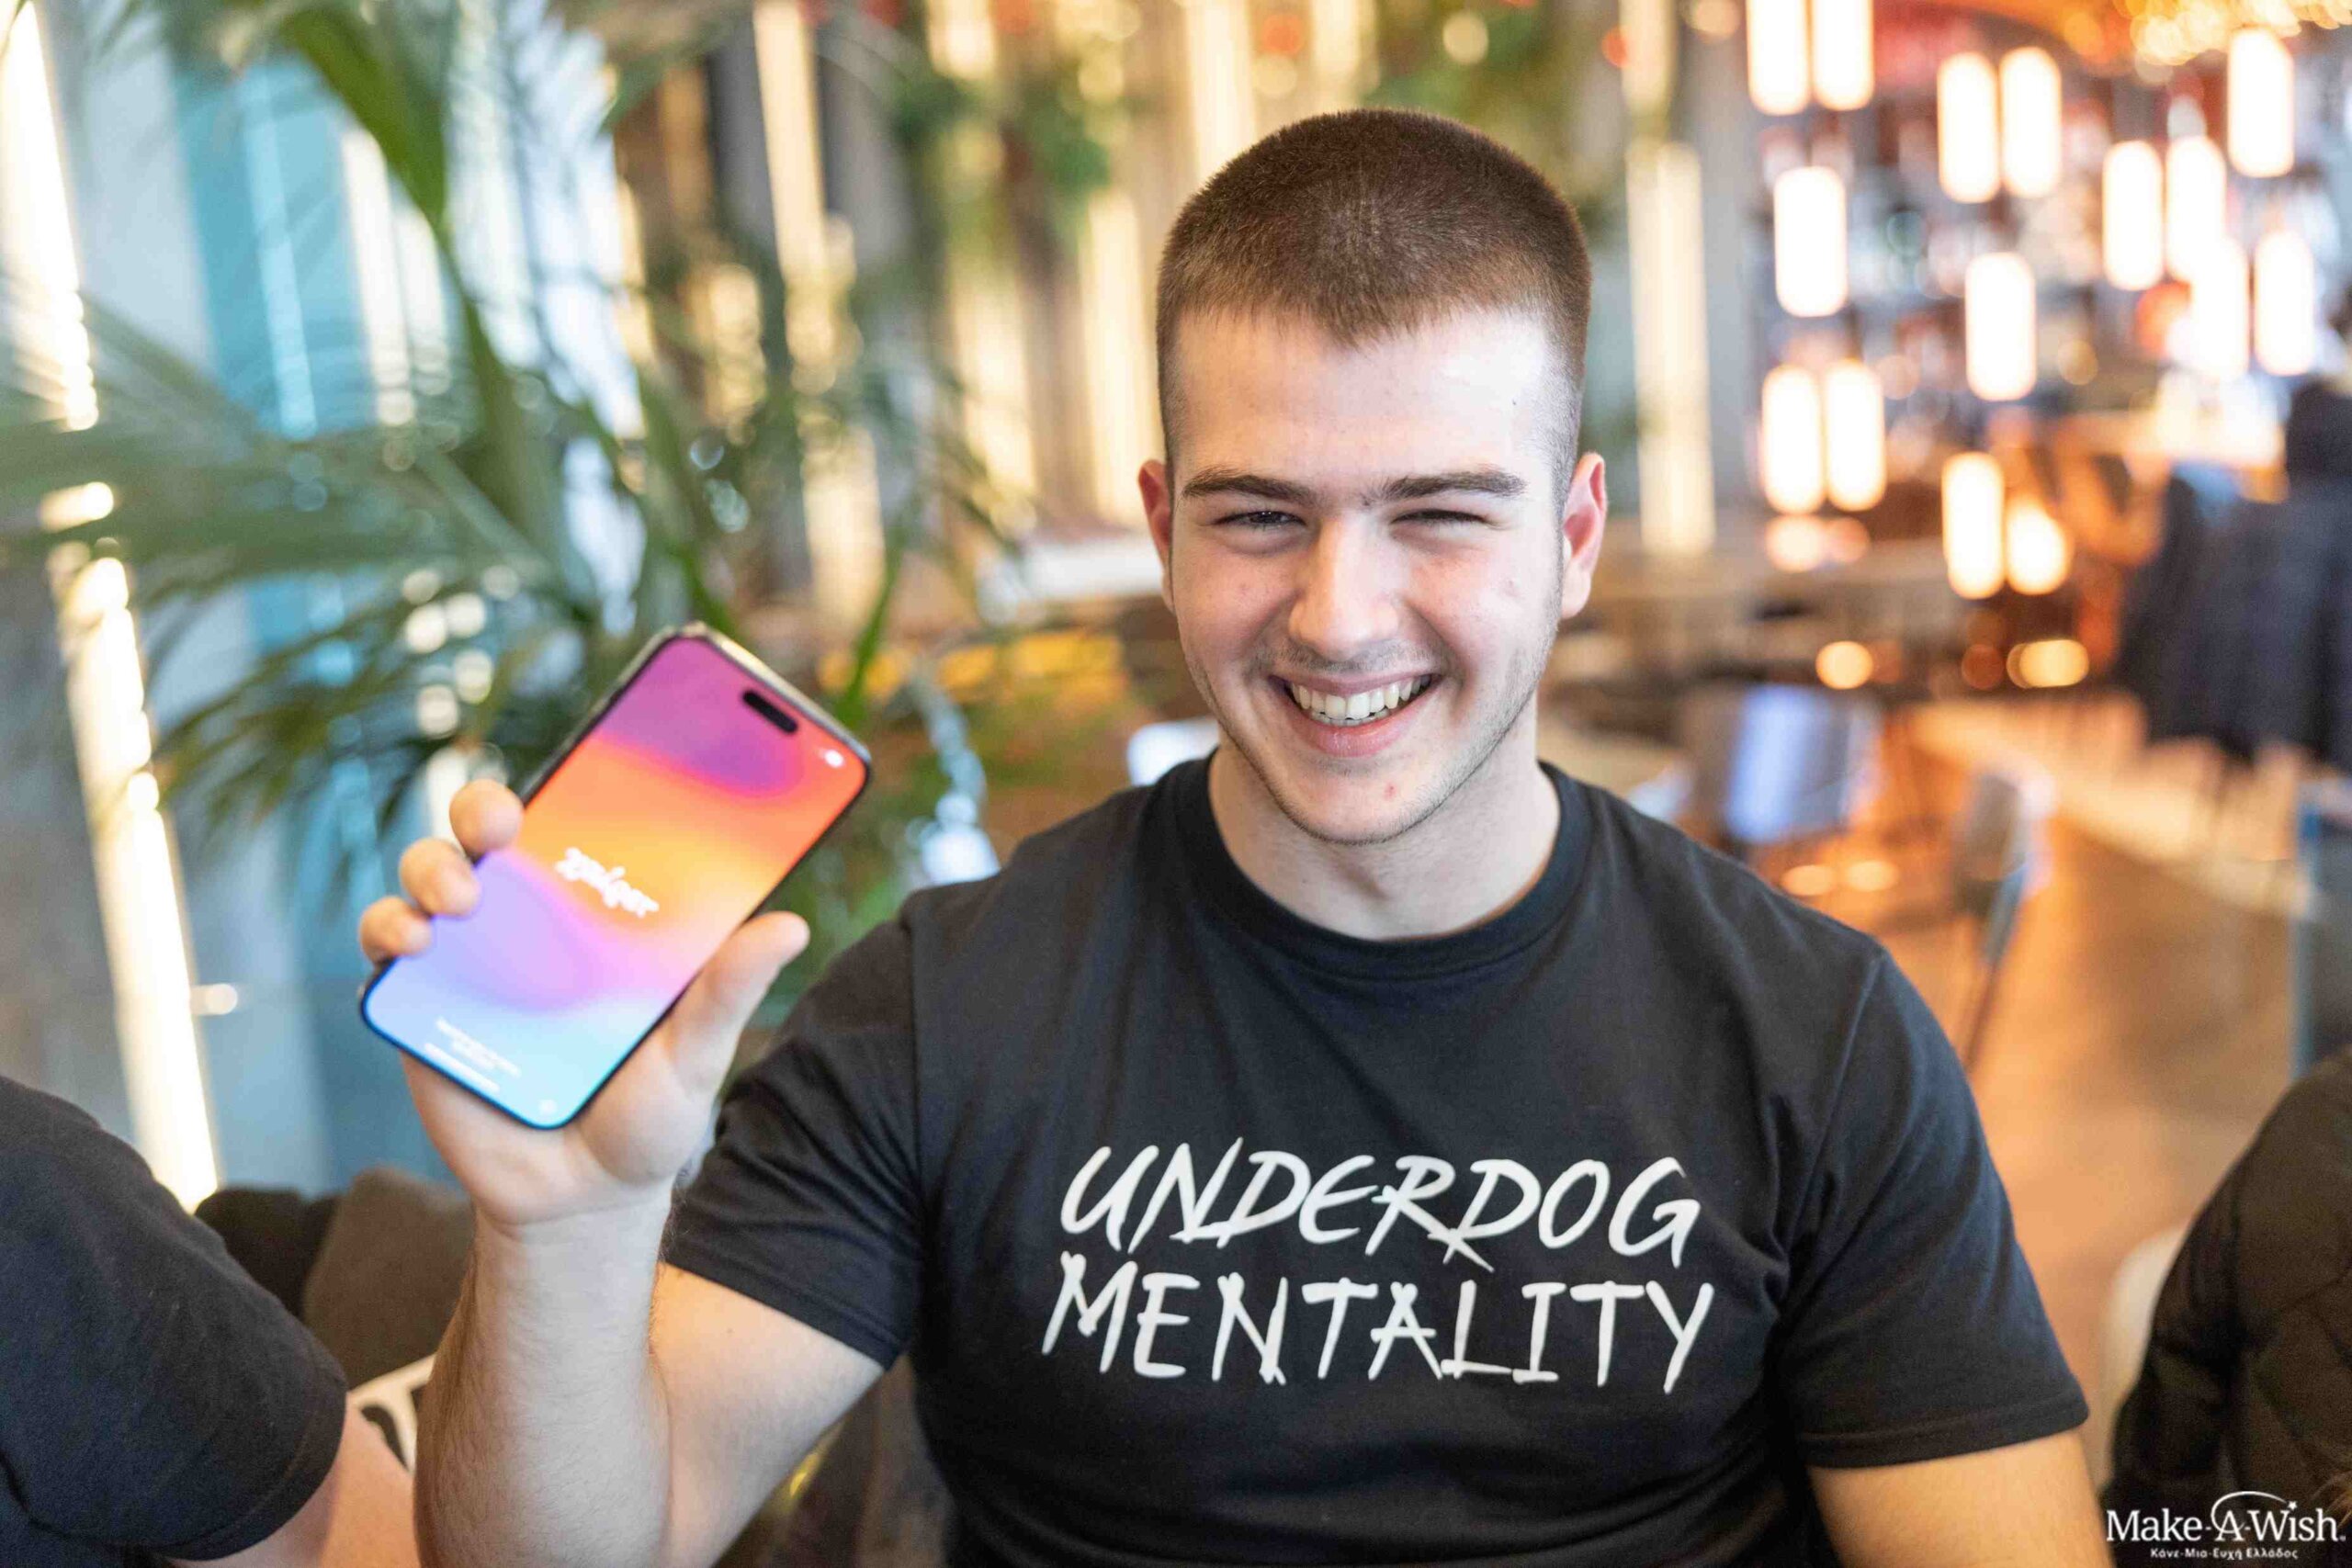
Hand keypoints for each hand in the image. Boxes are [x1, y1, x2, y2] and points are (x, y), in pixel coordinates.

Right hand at [358, 779, 808, 1232]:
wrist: (577, 1200)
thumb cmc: (646, 1115)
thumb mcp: (694, 1054)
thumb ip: (727, 993)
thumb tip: (790, 925)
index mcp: (601, 914)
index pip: (582, 822)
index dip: (576, 775)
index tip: (582, 754)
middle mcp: (531, 919)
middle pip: (492, 831)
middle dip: (484, 807)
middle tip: (502, 826)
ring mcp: (470, 956)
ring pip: (433, 874)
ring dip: (434, 867)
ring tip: (460, 898)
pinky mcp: (421, 1003)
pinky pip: (389, 946)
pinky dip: (390, 930)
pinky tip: (413, 944)